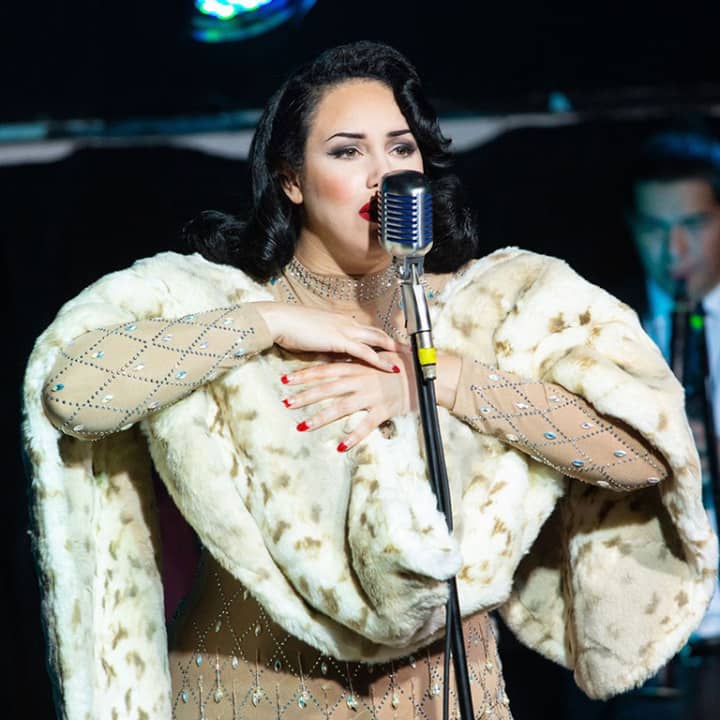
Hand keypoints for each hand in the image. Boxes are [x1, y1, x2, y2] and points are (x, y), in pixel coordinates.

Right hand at [254, 302, 400, 371]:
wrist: (280, 321)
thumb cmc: (292, 329)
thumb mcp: (314, 338)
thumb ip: (328, 347)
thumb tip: (335, 358)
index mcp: (341, 321)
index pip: (367, 330)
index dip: (383, 338)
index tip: (396, 345)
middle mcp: (347, 323)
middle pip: (378, 333)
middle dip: (396, 342)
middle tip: (411, 351)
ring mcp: (345, 330)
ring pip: (378, 340)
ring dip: (395, 350)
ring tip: (409, 360)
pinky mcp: (340, 340)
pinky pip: (366, 351)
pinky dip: (381, 360)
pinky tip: (392, 368)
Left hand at [281, 348, 415, 451]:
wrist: (426, 373)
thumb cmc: (402, 364)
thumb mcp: (376, 358)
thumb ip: (357, 359)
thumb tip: (339, 357)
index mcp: (357, 367)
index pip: (325, 370)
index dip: (305, 375)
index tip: (285, 380)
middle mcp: (360, 380)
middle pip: (327, 388)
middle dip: (305, 396)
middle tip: (285, 403)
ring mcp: (371, 396)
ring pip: (341, 407)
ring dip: (321, 417)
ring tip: (302, 426)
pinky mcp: (384, 410)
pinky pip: (366, 425)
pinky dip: (354, 436)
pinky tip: (340, 446)